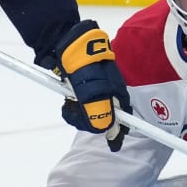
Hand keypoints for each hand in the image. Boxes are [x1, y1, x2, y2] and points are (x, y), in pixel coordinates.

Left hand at [44, 19, 128, 148]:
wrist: (65, 41)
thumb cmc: (83, 63)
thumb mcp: (94, 89)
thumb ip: (99, 111)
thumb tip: (107, 129)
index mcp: (117, 93)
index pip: (121, 118)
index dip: (117, 132)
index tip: (113, 144)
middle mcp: (108, 92)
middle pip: (101, 117)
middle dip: (88, 120)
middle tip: (75, 112)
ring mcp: (94, 90)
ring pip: (87, 112)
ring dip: (76, 112)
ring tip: (69, 101)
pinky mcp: (81, 87)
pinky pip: (77, 105)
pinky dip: (71, 105)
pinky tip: (66, 97)